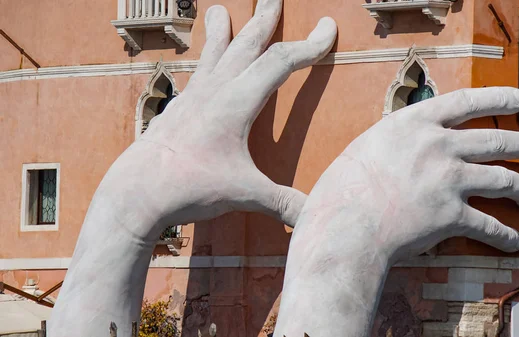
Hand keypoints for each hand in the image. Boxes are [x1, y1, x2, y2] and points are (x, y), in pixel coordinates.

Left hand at [49, 2, 336, 335]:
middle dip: (264, 21)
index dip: (308, 46)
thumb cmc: (189, 187)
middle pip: (245, 46)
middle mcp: (214, 92)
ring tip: (220, 10)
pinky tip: (202, 66)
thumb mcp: (244, 194)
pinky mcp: (176, 109)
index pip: (279, 62)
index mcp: (236, 103)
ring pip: (214, 54)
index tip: (327, 28)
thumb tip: (316, 219)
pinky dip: (204, 62)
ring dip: (224, 32)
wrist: (136, 192)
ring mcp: (192, 98)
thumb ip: (284, 203)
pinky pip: (196, 75)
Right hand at [274, 87, 518, 336]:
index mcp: (415, 123)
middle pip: (496, 140)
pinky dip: (505, 236)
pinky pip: (489, 226)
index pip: (466, 101)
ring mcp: (449, 180)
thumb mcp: (367, 145)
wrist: (345, 224)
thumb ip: (396, 139)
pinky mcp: (452, 215)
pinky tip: (514, 240)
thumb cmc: (343, 187)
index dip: (497, 98)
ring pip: (503, 179)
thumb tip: (406, 142)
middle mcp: (439, 146)